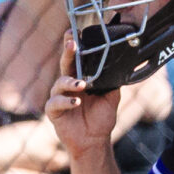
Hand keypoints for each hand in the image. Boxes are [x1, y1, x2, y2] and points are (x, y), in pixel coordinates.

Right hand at [45, 41, 118, 158]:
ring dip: (70, 82)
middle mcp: (67, 84)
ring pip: (59, 83)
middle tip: (72, 43)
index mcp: (79, 78)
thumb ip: (112, 80)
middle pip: (65, 64)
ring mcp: (58, 97)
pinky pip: (55, 103)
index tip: (76, 32)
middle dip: (68, 52)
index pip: (77, 58)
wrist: (94, 141)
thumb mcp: (112, 96)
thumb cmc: (101, 118)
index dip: (74, 45)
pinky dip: (65, 101)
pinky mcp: (53, 111)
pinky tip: (76, 101)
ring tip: (82, 85)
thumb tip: (120, 64)